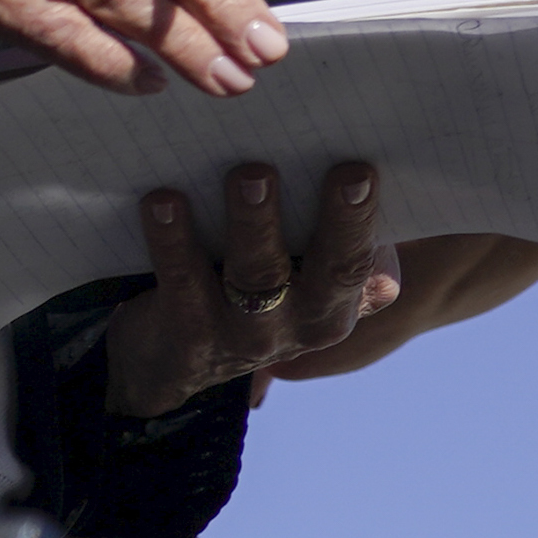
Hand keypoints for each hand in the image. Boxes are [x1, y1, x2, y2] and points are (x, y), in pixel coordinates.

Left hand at [103, 160, 396, 412]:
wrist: (172, 363)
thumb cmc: (250, 295)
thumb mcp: (300, 286)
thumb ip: (338, 256)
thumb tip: (373, 230)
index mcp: (337, 310)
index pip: (359, 264)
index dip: (362, 222)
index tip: (363, 174)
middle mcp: (300, 327)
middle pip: (329, 274)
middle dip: (341, 222)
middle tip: (344, 174)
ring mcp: (244, 334)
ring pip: (256, 276)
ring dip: (256, 223)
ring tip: (250, 176)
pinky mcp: (187, 332)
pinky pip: (183, 280)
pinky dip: (174, 239)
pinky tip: (165, 202)